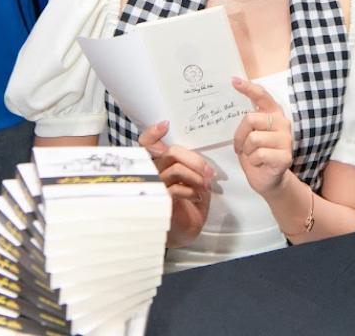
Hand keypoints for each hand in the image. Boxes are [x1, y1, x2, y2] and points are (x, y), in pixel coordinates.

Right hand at [139, 120, 214, 247]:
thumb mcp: (193, 177)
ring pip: (175, 169)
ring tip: (206, 185)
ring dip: (196, 176)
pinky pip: (175, 189)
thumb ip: (190, 162)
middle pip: (170, 152)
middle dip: (194, 159)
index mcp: (160, 163)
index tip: (166, 125)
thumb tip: (201, 152)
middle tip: (209, 171)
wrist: (186, 229)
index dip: (153, 132)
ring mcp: (155, 187)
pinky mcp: (160, 202)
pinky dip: (191, 191)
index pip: (146, 143)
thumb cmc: (190, 200)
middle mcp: (153, 172)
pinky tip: (197, 197)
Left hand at [232, 78, 292, 195]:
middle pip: (251, 118)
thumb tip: (237, 107)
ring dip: (247, 151)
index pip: (261, 95)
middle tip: (241, 146)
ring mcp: (286, 139)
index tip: (234, 81)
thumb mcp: (250, 135)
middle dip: (240, 135)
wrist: (269, 181)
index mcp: (273, 113)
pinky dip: (253, 161)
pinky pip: (259, 154)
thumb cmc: (257, 155)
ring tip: (253, 156)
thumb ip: (249, 121)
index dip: (248, 88)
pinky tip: (260, 163)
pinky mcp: (285, 156)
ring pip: (253, 138)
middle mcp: (282, 122)